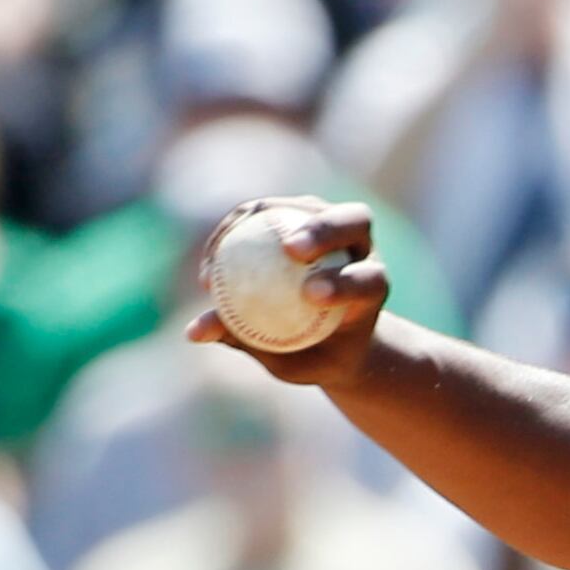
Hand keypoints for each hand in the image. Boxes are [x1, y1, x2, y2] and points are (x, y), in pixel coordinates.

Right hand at [187, 200, 389, 387]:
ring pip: (305, 206)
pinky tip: (211, 253)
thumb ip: (254, 346)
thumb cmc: (315, 356)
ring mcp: (332, 223)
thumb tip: (194, 331)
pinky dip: (238, 226)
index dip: (345, 282)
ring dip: (266, 215)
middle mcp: (361, 248)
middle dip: (324, 229)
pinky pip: (265, 210)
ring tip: (226, 248)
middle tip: (289, 248)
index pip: (369, 278)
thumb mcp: (292, 364)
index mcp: (374, 288)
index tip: (311, 295)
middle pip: (353, 221)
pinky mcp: (298, 212)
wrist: (329, 334)